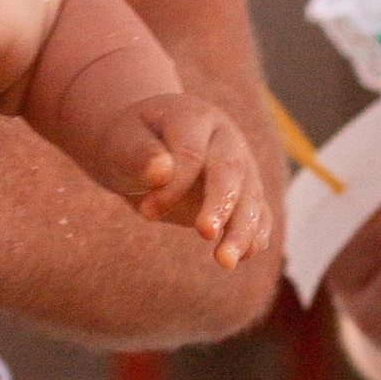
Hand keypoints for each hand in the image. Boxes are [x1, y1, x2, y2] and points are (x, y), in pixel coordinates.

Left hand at [98, 95, 272, 270]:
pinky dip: (254, 234)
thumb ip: (139, 155)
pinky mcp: (245, 191)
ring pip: (250, 197)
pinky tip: (243, 256)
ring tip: (225, 262)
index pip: (191, 154)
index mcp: (194, 116)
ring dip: (241, 231)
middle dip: (220, 205)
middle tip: (204, 234)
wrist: (143, 145)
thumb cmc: (128, 143)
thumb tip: (161, 172)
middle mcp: (225, 138)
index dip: (172, 186)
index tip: (146, 213)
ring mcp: (241, 164)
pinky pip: (258, 213)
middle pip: (230, 172)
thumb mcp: (122, 142)